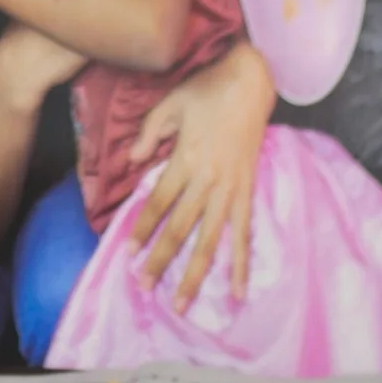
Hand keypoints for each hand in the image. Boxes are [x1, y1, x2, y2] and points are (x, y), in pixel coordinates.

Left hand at [124, 40, 272, 311]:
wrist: (253, 79)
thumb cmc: (208, 89)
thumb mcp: (170, 103)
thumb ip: (148, 132)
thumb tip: (131, 161)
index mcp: (186, 159)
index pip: (159, 202)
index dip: (143, 228)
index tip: (128, 252)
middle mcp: (209, 180)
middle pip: (181, 228)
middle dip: (162, 259)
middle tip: (144, 286)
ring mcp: (232, 189)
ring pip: (211, 240)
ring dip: (197, 273)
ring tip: (183, 303)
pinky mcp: (249, 190)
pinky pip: (244, 233)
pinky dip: (241, 263)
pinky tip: (239, 291)